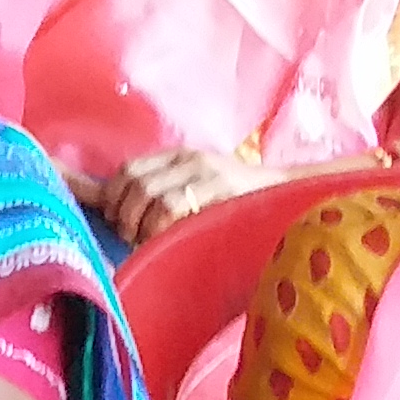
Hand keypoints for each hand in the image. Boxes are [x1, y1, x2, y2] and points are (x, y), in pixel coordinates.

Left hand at [101, 146, 271, 244]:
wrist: (290, 195)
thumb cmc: (237, 202)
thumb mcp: (196, 187)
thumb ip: (160, 192)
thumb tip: (110, 205)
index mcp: (177, 156)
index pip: (128, 169)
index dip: (110, 195)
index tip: (109, 218)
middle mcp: (189, 159)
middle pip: (135, 181)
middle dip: (122, 212)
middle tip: (127, 236)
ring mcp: (207, 173)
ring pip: (151, 194)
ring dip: (139, 223)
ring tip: (144, 242)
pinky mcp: (222, 190)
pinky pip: (174, 206)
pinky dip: (159, 227)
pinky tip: (163, 242)